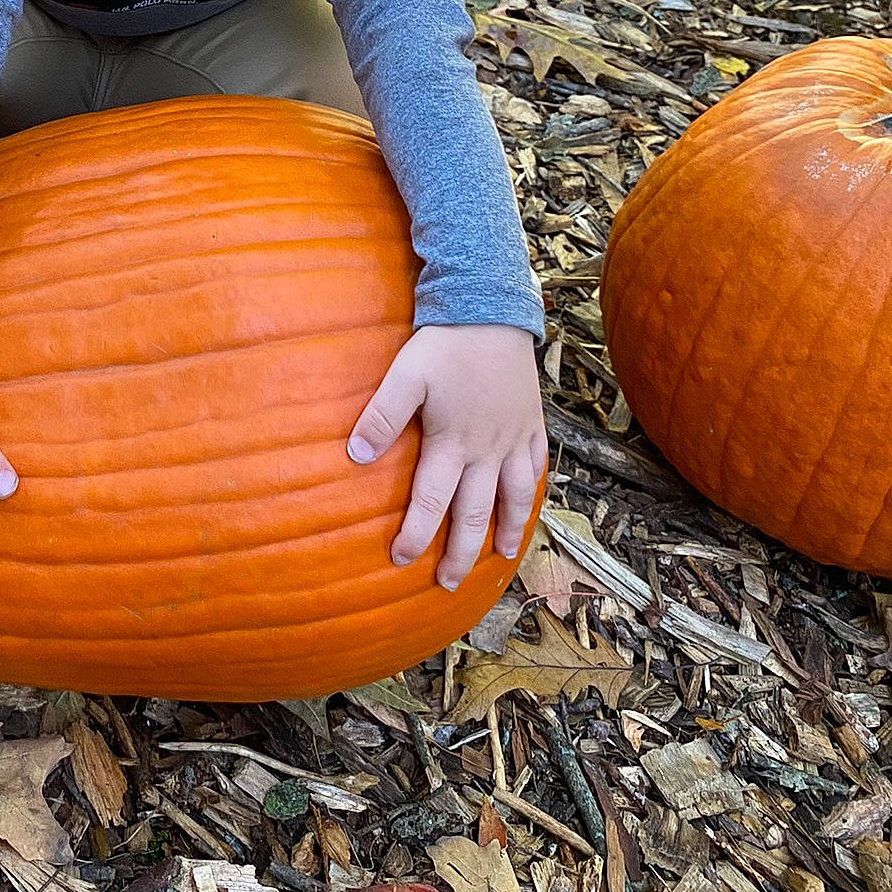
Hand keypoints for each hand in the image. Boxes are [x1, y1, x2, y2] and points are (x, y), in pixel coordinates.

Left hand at [346, 324, 544, 589]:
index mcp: (452, 443)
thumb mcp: (405, 375)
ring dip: (506, 530)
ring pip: (513, 496)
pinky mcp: (532, 420)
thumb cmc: (444, 343)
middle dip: (460, 551)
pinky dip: (533, 488)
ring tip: (502, 557)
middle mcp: (487, 449)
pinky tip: (528, 500)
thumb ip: (381, 418)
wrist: (492, 309)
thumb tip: (354, 457)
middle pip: (475, 513)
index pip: (432, 503)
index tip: (401, 560)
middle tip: (449, 582)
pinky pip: (537, 463)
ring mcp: (514, 437)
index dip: (416, 535)